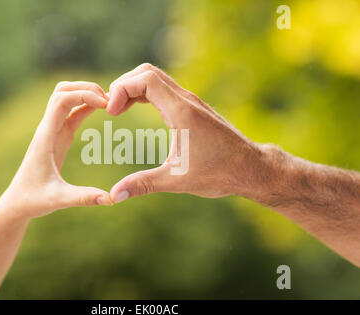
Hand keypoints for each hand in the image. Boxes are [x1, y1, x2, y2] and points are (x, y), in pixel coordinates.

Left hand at [0, 81, 112, 218]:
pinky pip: (72, 112)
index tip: (105, 104)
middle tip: (110, 99)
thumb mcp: (59, 199)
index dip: (83, 95)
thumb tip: (112, 200)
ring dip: (85, 94)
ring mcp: (53, 131)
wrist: (18, 203)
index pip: (61, 101)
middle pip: (62, 91)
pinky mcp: (59, 137)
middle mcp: (47, 129)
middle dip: (86, 88)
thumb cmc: (34, 200)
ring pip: (66, 97)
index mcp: (45, 137)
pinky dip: (87, 106)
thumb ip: (84, 198)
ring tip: (109, 103)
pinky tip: (102, 110)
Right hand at [107, 63, 264, 201]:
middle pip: (147, 72)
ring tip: (118, 109)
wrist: (251, 168)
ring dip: (134, 88)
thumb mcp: (177, 180)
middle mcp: (186, 100)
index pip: (145, 79)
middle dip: (123, 85)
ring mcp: (191, 102)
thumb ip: (143, 184)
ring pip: (156, 78)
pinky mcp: (193, 108)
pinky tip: (136, 109)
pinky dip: (145, 93)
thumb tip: (114, 195)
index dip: (121, 89)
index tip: (111, 113)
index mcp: (181, 112)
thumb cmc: (219, 173)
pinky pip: (164, 89)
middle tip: (111, 109)